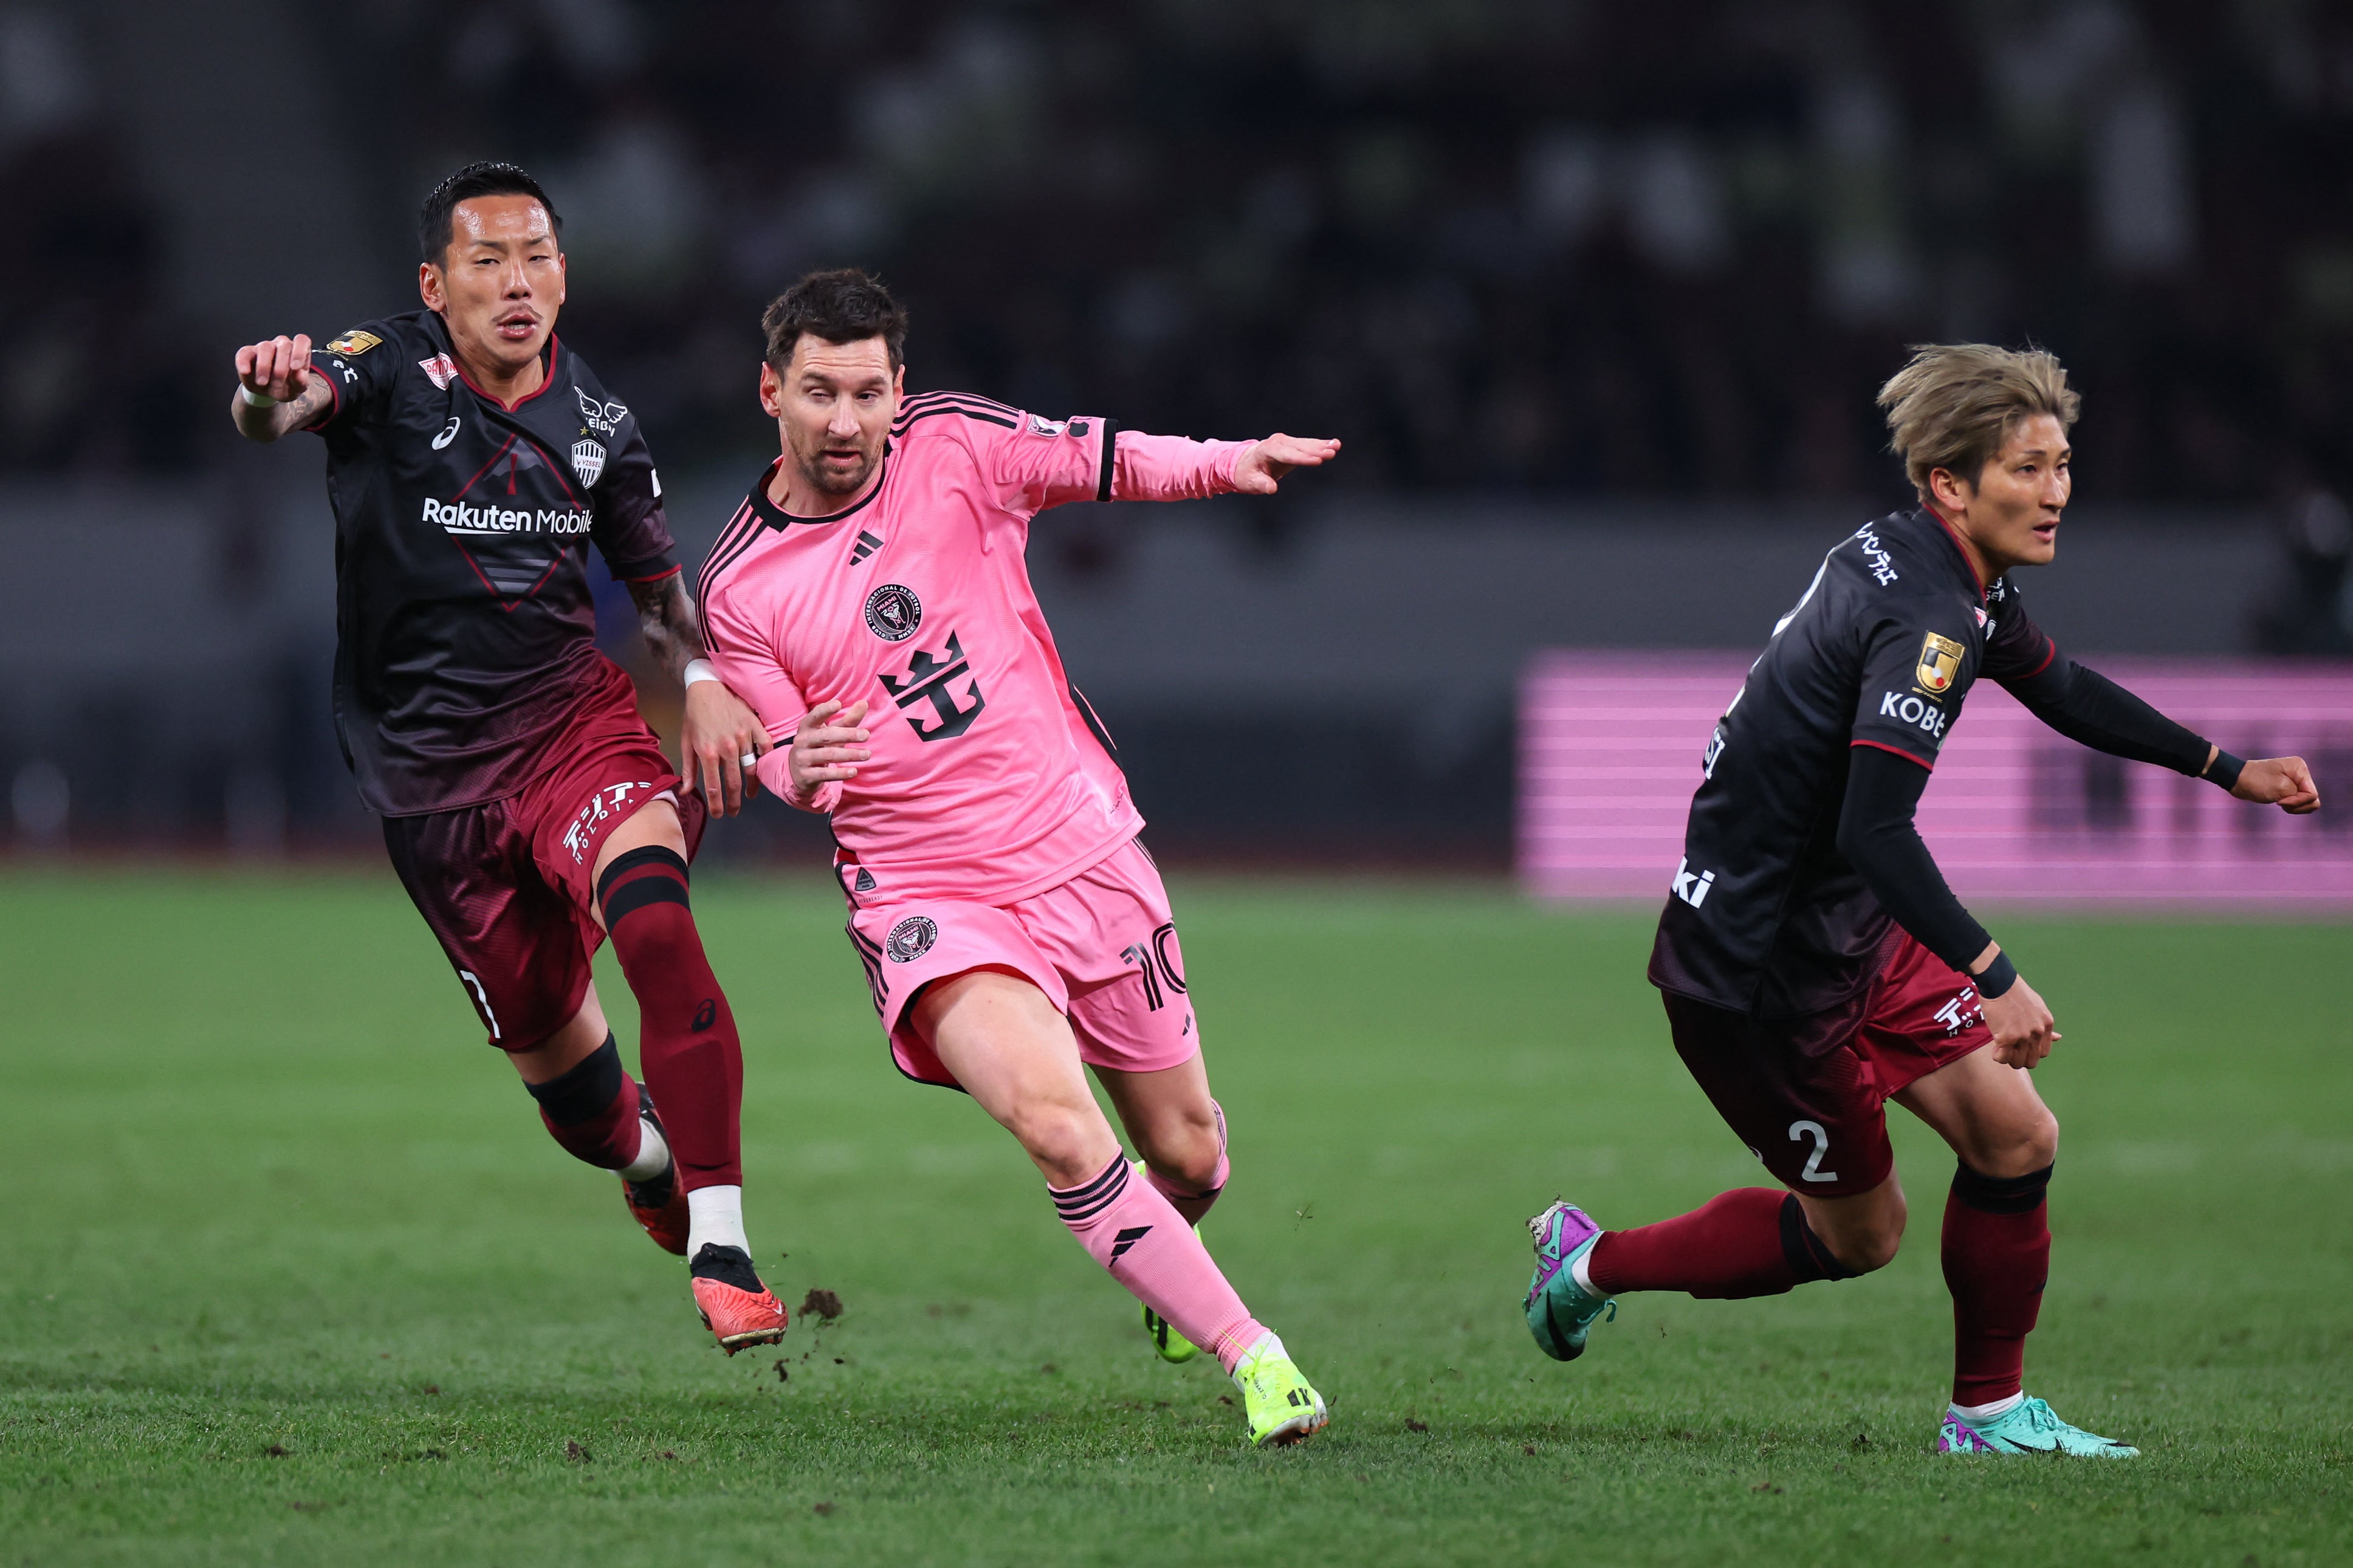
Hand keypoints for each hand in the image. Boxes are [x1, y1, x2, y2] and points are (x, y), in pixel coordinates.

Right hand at [234, 334, 313, 402]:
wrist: (267, 393)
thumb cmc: (285, 386)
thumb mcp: (296, 389)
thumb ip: (301, 382)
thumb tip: (299, 374)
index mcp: (298, 351)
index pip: (301, 341)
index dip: (300, 352)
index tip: (295, 367)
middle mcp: (282, 344)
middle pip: (284, 346)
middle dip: (281, 368)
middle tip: (277, 384)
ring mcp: (265, 346)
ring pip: (265, 348)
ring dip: (264, 367)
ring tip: (262, 383)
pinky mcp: (247, 353)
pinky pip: (244, 353)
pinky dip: (243, 362)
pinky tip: (245, 371)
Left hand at [680, 679, 771, 817]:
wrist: (708, 686)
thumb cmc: (694, 715)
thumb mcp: (686, 741)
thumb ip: (688, 768)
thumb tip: (685, 792)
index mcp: (708, 752)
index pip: (714, 788)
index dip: (717, 805)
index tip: (719, 815)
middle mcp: (727, 748)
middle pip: (734, 783)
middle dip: (734, 802)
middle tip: (733, 812)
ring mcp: (744, 737)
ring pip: (752, 769)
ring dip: (752, 786)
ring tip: (749, 795)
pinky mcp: (755, 726)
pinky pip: (765, 747)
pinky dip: (765, 759)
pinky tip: (762, 768)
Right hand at [788, 699, 870, 805]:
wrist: (798, 773)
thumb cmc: (819, 747)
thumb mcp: (831, 733)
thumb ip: (848, 720)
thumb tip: (864, 703)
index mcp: (807, 727)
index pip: (815, 715)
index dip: (825, 709)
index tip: (838, 703)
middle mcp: (802, 741)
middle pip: (826, 736)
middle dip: (847, 734)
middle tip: (866, 735)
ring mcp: (802, 758)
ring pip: (828, 755)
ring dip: (849, 754)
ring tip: (867, 754)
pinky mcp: (806, 775)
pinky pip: (825, 774)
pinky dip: (840, 773)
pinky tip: (854, 771)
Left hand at [1232, 433, 1340, 494]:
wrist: (1245, 462)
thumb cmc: (1247, 473)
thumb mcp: (1250, 482)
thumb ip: (1262, 484)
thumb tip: (1272, 489)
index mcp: (1267, 450)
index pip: (1288, 455)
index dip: (1303, 458)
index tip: (1317, 460)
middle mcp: (1278, 442)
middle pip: (1300, 447)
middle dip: (1316, 450)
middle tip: (1331, 453)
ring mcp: (1286, 441)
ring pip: (1306, 444)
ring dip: (1322, 445)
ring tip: (1336, 446)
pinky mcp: (1293, 443)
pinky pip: (1308, 444)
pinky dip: (1321, 444)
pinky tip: (1334, 443)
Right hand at [1980, 973, 2058, 1068]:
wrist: (1999, 982)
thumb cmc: (2015, 992)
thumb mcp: (2038, 1008)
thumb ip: (2044, 1025)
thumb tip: (2058, 1038)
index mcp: (2046, 1025)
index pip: (2044, 1053)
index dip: (2031, 1053)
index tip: (2021, 1047)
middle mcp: (2037, 1032)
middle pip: (2031, 1061)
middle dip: (2020, 1059)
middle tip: (2009, 1051)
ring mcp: (2022, 1036)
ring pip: (2017, 1062)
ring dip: (2007, 1058)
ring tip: (2000, 1048)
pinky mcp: (2007, 1037)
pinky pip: (2002, 1057)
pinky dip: (1997, 1056)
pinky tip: (1994, 1047)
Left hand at [2233, 755, 2319, 813]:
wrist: (2236, 779)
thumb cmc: (2256, 781)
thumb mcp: (2281, 788)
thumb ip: (2299, 795)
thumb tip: (2310, 799)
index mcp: (2300, 768)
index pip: (2312, 794)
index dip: (2298, 802)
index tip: (2280, 801)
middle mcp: (2300, 772)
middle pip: (2312, 799)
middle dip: (2297, 806)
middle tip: (2280, 803)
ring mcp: (2295, 780)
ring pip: (2308, 802)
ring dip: (2295, 807)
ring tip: (2279, 803)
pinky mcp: (2290, 787)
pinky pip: (2299, 802)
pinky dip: (2292, 806)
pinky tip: (2279, 803)